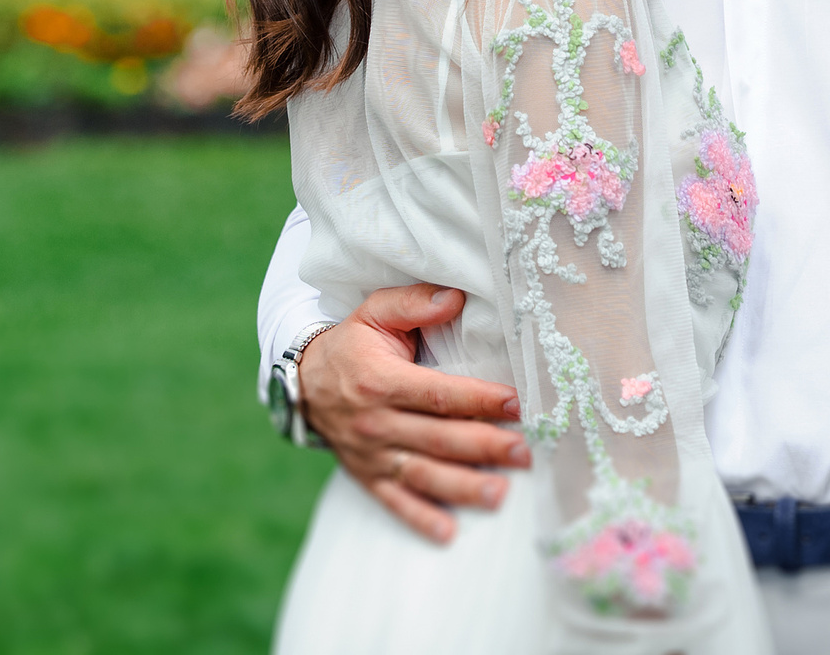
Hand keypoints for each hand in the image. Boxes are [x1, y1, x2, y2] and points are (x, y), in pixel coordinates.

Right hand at [298, 282, 531, 542]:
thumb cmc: (351, 345)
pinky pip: (396, 502)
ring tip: (500, 494)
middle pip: (438, 438)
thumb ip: (413, 304)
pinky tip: (450, 532)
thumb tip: (455, 297)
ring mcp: (372, 454)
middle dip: (485, 446)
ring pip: (423, 474)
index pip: (437, 394)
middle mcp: (377, 422)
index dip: (478, 399)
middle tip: (526, 453)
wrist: (304, 383)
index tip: (516, 403)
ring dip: (463, 486)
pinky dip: (421, 518)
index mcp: (381, 381)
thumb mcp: (374, 312)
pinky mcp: (368, 476)